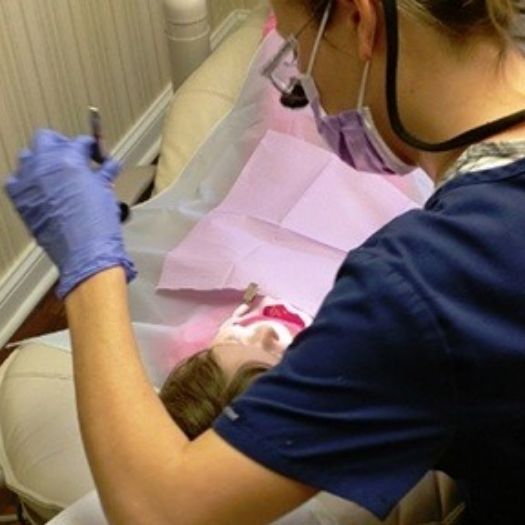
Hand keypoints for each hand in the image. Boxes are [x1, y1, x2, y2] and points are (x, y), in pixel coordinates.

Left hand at [5, 129, 136, 297]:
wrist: (84, 251)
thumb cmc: (98, 222)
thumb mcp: (105, 192)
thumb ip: (103, 174)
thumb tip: (110, 165)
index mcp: (69, 158)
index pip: (80, 142)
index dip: (90, 148)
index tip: (95, 156)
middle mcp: (44, 164)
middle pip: (46, 139)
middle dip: (61, 145)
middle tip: (74, 159)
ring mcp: (27, 180)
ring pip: (28, 157)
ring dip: (42, 161)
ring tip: (57, 175)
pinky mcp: (18, 198)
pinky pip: (16, 181)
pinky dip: (27, 182)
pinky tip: (41, 191)